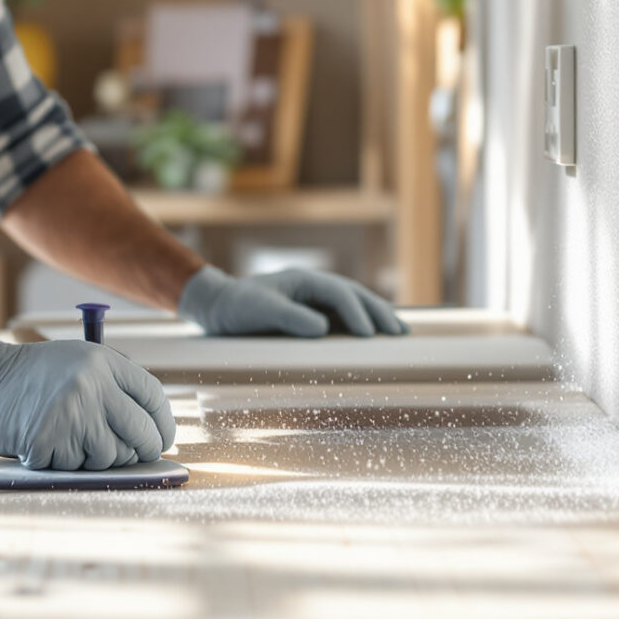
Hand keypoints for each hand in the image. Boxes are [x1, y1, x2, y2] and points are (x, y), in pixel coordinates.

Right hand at [0, 327, 177, 469]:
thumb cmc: (32, 375)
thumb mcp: (78, 363)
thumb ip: (114, 388)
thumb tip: (152, 432)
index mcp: (103, 363)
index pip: (153, 399)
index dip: (163, 425)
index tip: (161, 439)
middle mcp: (92, 386)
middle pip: (141, 435)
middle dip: (140, 451)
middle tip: (130, 455)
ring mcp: (70, 415)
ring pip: (109, 458)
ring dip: (95, 458)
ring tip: (70, 439)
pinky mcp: (47, 442)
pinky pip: (74, 468)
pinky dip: (63, 463)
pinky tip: (47, 442)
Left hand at [177, 265, 407, 337]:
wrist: (217, 308)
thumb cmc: (236, 308)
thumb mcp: (259, 311)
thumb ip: (289, 317)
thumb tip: (323, 328)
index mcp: (305, 280)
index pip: (340, 294)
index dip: (357, 313)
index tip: (369, 335)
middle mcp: (314, 287)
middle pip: (355, 295)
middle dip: (379, 313)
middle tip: (400, 333)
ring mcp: (314, 300)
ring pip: (354, 305)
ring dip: (377, 317)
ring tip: (400, 333)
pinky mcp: (311, 315)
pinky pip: (343, 318)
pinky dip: (361, 326)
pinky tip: (374, 338)